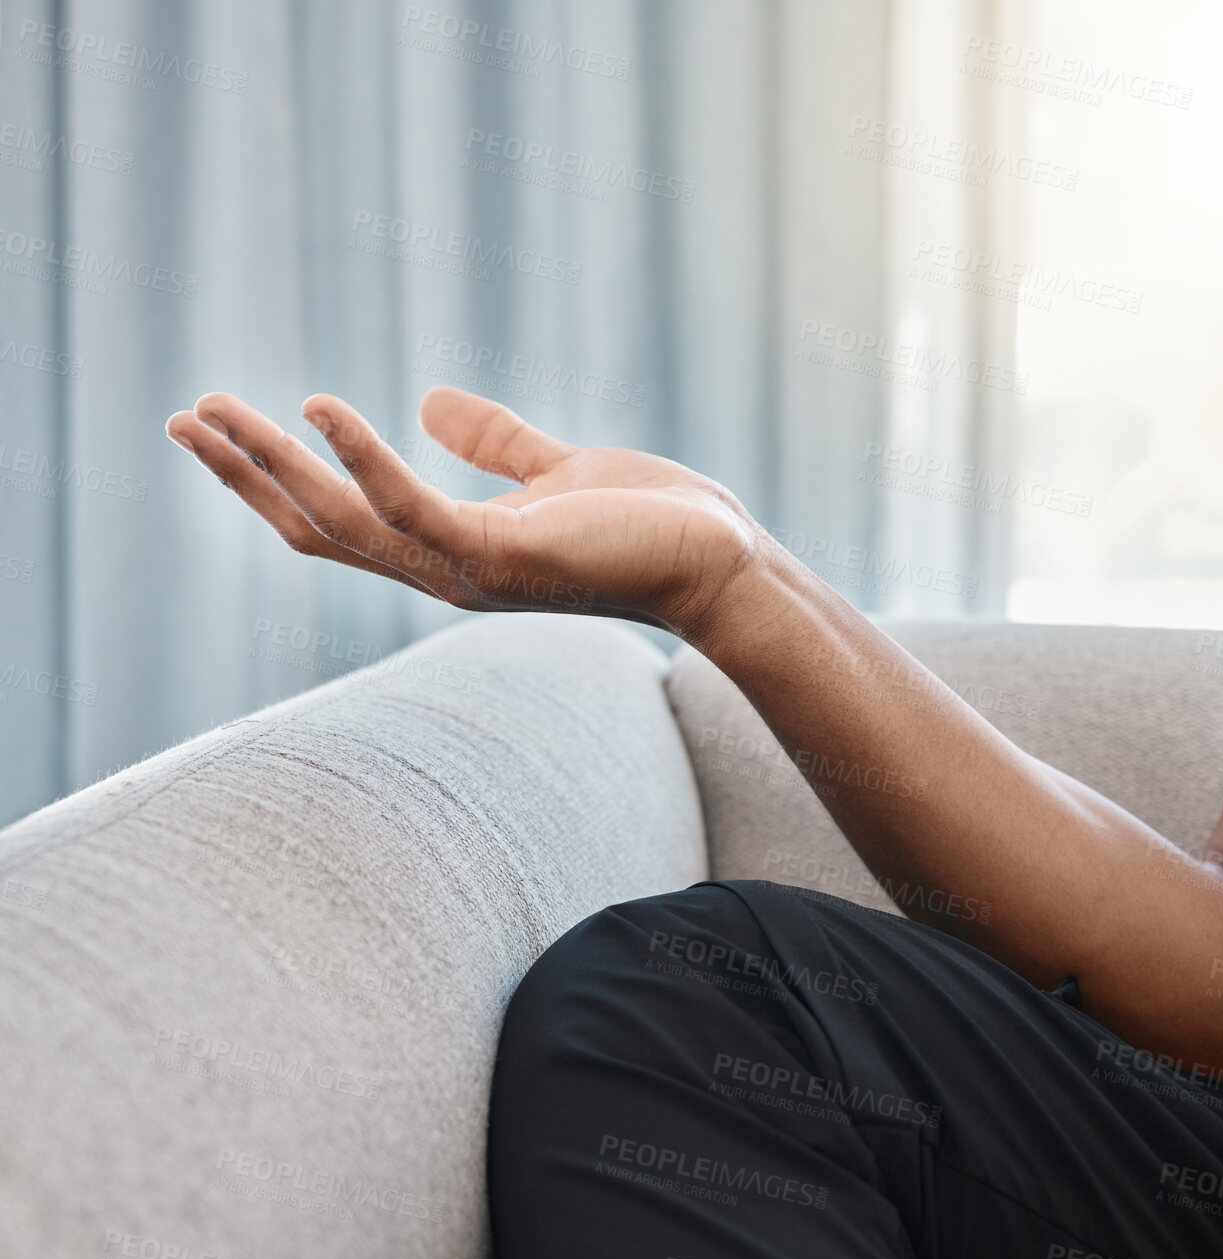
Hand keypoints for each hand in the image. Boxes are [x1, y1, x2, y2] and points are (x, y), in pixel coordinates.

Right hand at [164, 387, 766, 639]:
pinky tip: (320, 408)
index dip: (279, 482)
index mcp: (453, 550)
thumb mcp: (553, 470)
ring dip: (274, 470)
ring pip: (345, 525)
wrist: (717, 561)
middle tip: (184, 418)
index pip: (345, 522)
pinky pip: (413, 510)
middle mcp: (446, 573)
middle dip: (249, 477)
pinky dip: (364, 461)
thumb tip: (428, 400)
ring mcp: (470, 573)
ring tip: (215, 412)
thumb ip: (492, 442)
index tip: (226, 428)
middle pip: (321, 530)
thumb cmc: (646, 525)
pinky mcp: (505, 557)